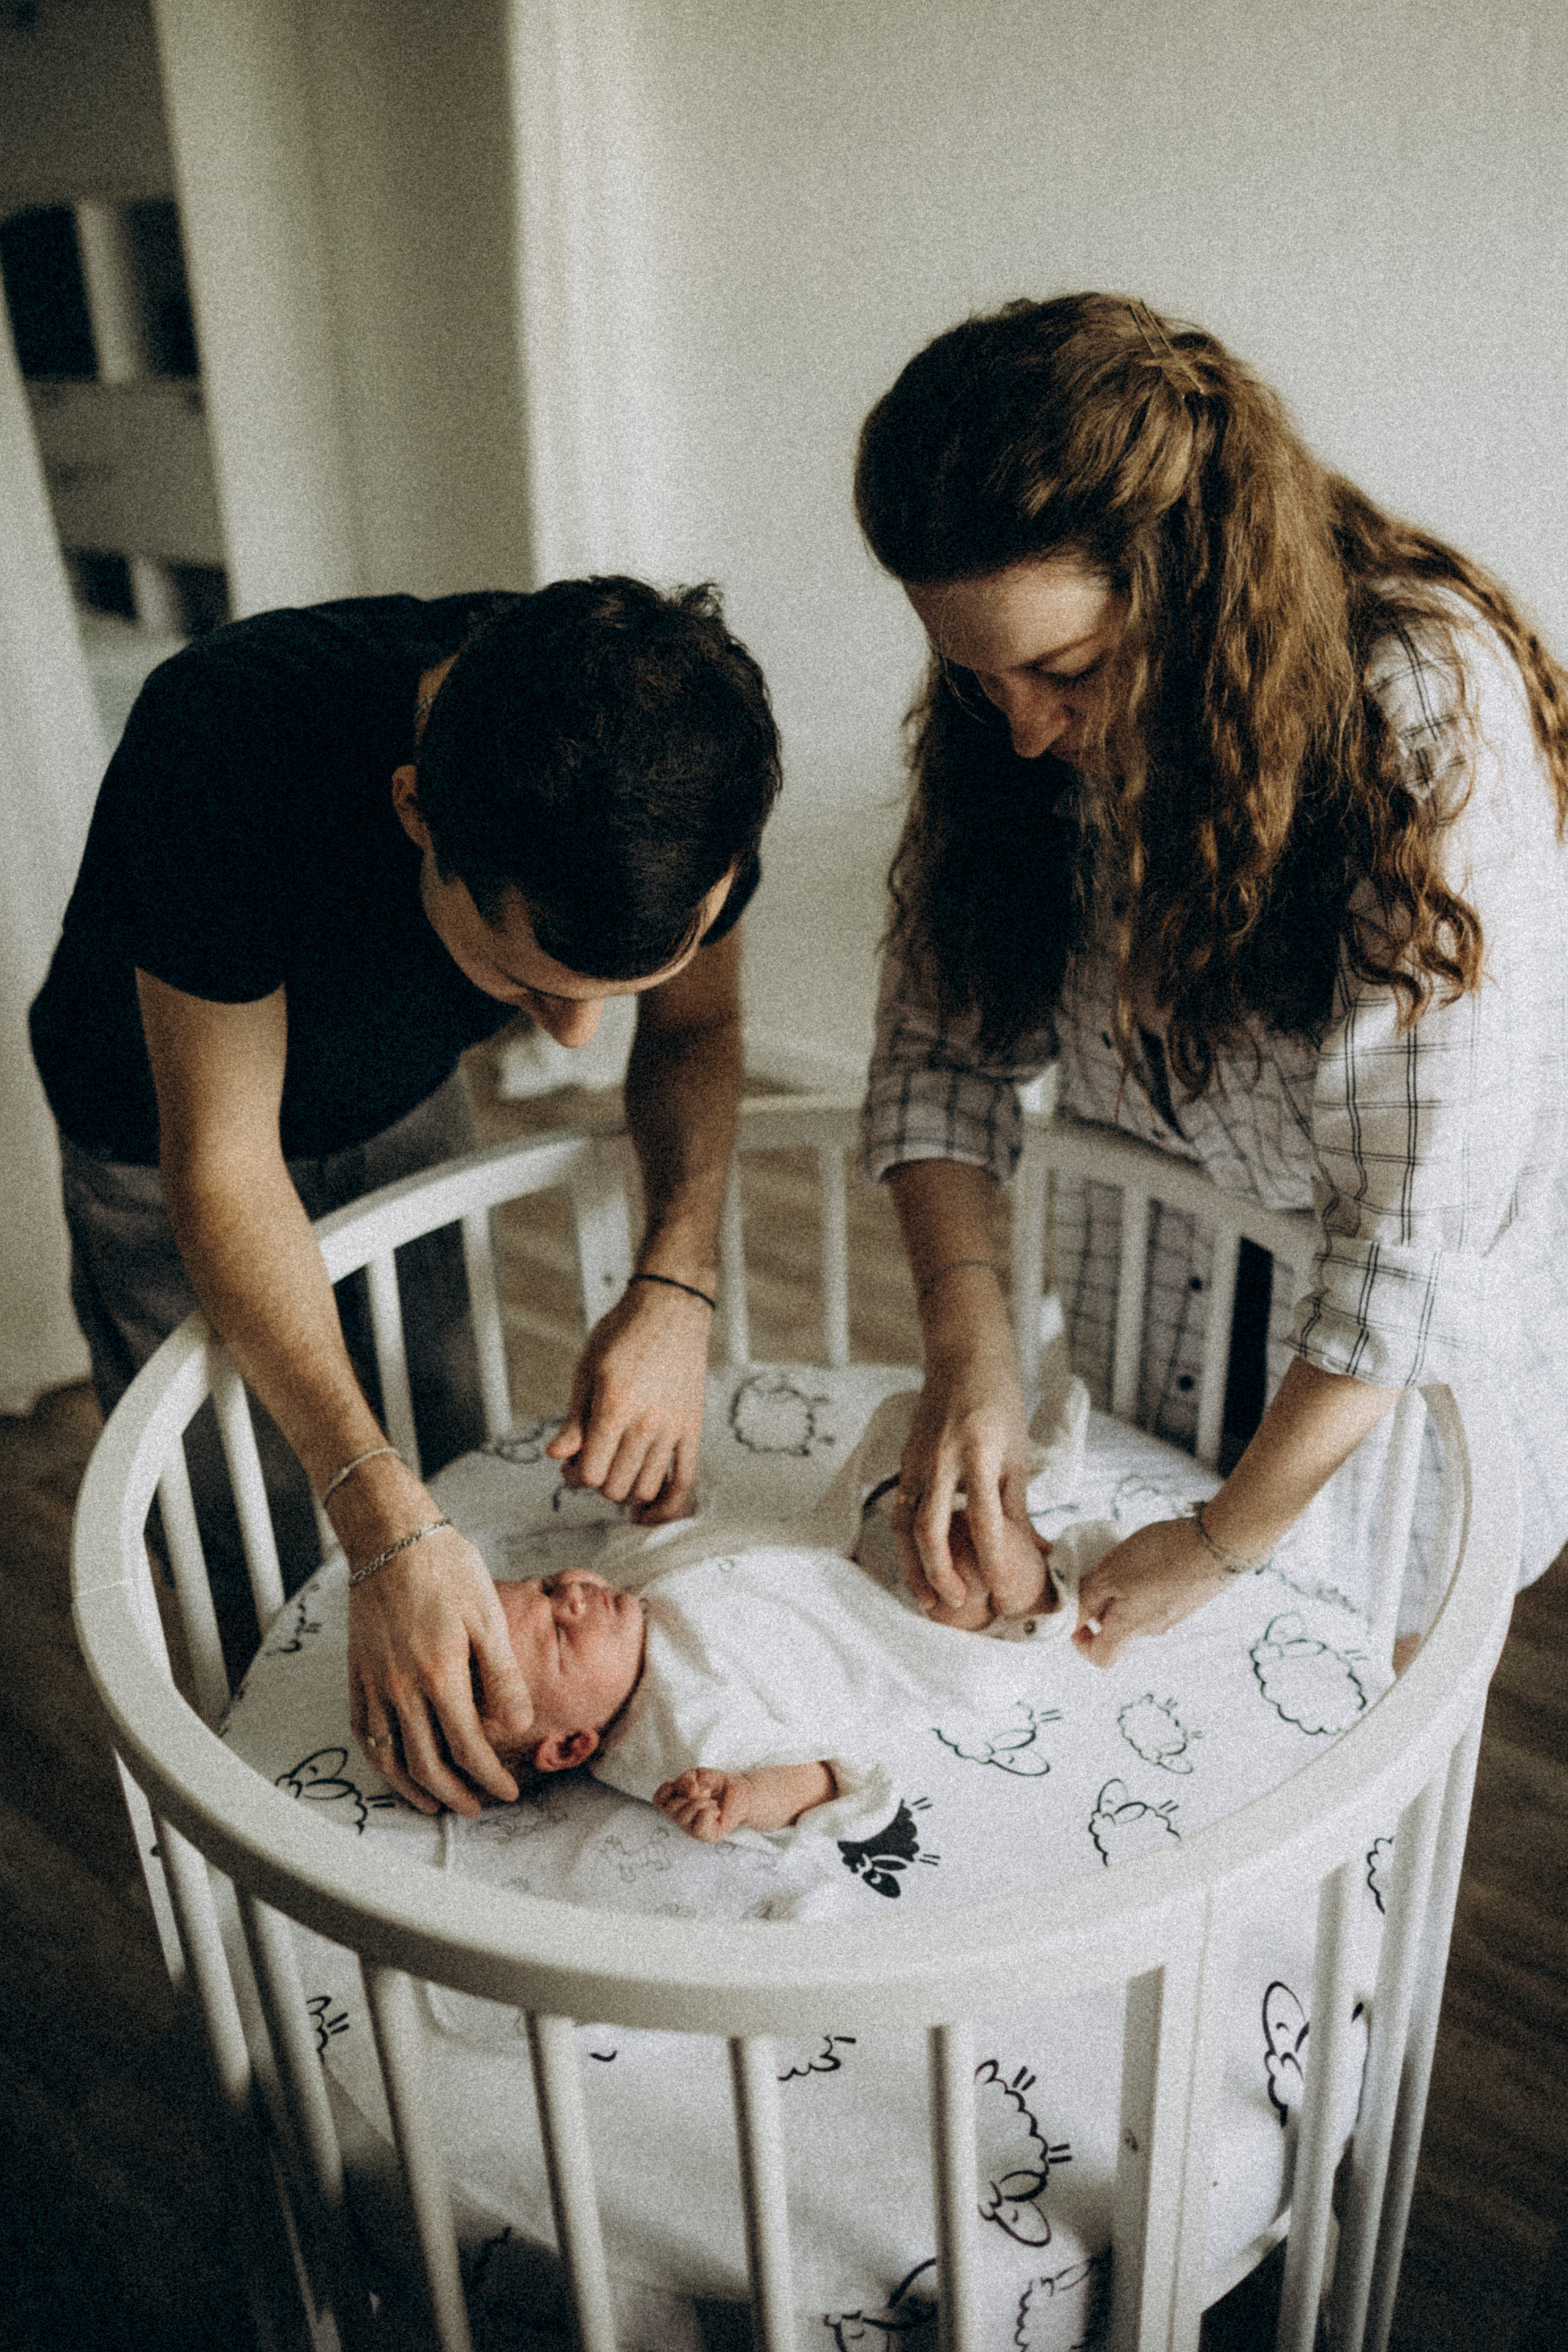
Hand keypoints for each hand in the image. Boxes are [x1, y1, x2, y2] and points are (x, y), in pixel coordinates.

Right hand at [348, 1524, 533, 1815]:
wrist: (393, 1539)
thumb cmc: (447, 1571)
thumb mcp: (489, 1617)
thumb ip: (503, 1676)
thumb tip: (518, 1725)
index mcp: (440, 1675)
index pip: (467, 1747)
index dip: (489, 1777)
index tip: (508, 1791)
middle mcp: (401, 1688)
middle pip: (426, 1764)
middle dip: (455, 1794)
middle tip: (478, 1807)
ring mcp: (374, 1683)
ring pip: (388, 1758)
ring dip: (413, 1789)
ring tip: (436, 1804)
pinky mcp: (357, 1674)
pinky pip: (363, 1732)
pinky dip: (379, 1761)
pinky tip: (396, 1768)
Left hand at [547, 1281, 708, 1522]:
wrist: (670, 1308)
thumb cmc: (622, 1334)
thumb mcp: (586, 1371)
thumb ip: (574, 1419)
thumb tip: (557, 1457)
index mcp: (614, 1408)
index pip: (589, 1474)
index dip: (574, 1477)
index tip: (571, 1465)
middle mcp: (645, 1424)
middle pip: (615, 1487)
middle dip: (597, 1484)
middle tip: (592, 1465)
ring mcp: (673, 1429)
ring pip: (647, 1489)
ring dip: (627, 1491)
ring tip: (618, 1472)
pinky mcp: (692, 1428)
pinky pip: (685, 1479)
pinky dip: (668, 1502)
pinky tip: (651, 1505)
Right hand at [654, 1766, 752, 1842]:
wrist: (740, 1791)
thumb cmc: (716, 1784)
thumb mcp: (698, 1774)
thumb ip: (686, 1780)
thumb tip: (688, 1793)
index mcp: (674, 1804)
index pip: (658, 1799)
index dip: (669, 1788)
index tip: (687, 1784)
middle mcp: (680, 1819)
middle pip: (670, 1808)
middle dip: (690, 1794)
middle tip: (705, 1792)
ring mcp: (692, 1830)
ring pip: (684, 1817)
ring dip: (701, 1802)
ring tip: (712, 1801)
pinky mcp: (708, 1836)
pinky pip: (699, 1826)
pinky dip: (708, 1812)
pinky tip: (716, 1810)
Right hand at [892, 1353, 1039, 1615]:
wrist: (964, 1355)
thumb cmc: (1000, 1402)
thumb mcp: (1018, 1453)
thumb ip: (1018, 1506)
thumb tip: (1035, 1554)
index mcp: (980, 1454)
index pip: (985, 1522)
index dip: (994, 1563)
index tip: (1005, 1594)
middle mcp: (942, 1458)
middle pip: (930, 1530)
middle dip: (940, 1575)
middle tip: (956, 1605)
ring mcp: (916, 1458)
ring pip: (904, 1524)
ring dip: (913, 1566)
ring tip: (928, 1598)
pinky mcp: (904, 1459)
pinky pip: (901, 1508)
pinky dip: (906, 1542)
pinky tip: (917, 1564)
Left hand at [1073, 1516, 1228, 1667]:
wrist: (1219, 1544)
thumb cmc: (1160, 1558)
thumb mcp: (1109, 1574)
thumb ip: (1086, 1599)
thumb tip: (1069, 1620)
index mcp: (1129, 1628)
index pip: (1101, 1657)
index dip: (1081, 1642)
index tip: (1077, 1615)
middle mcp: (1153, 1629)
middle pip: (1119, 1629)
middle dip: (1104, 1603)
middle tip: (1100, 1571)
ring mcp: (1176, 1614)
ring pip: (1139, 1610)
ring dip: (1127, 1589)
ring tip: (1128, 1557)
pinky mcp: (1191, 1598)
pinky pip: (1160, 1597)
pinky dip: (1149, 1581)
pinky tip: (1154, 1555)